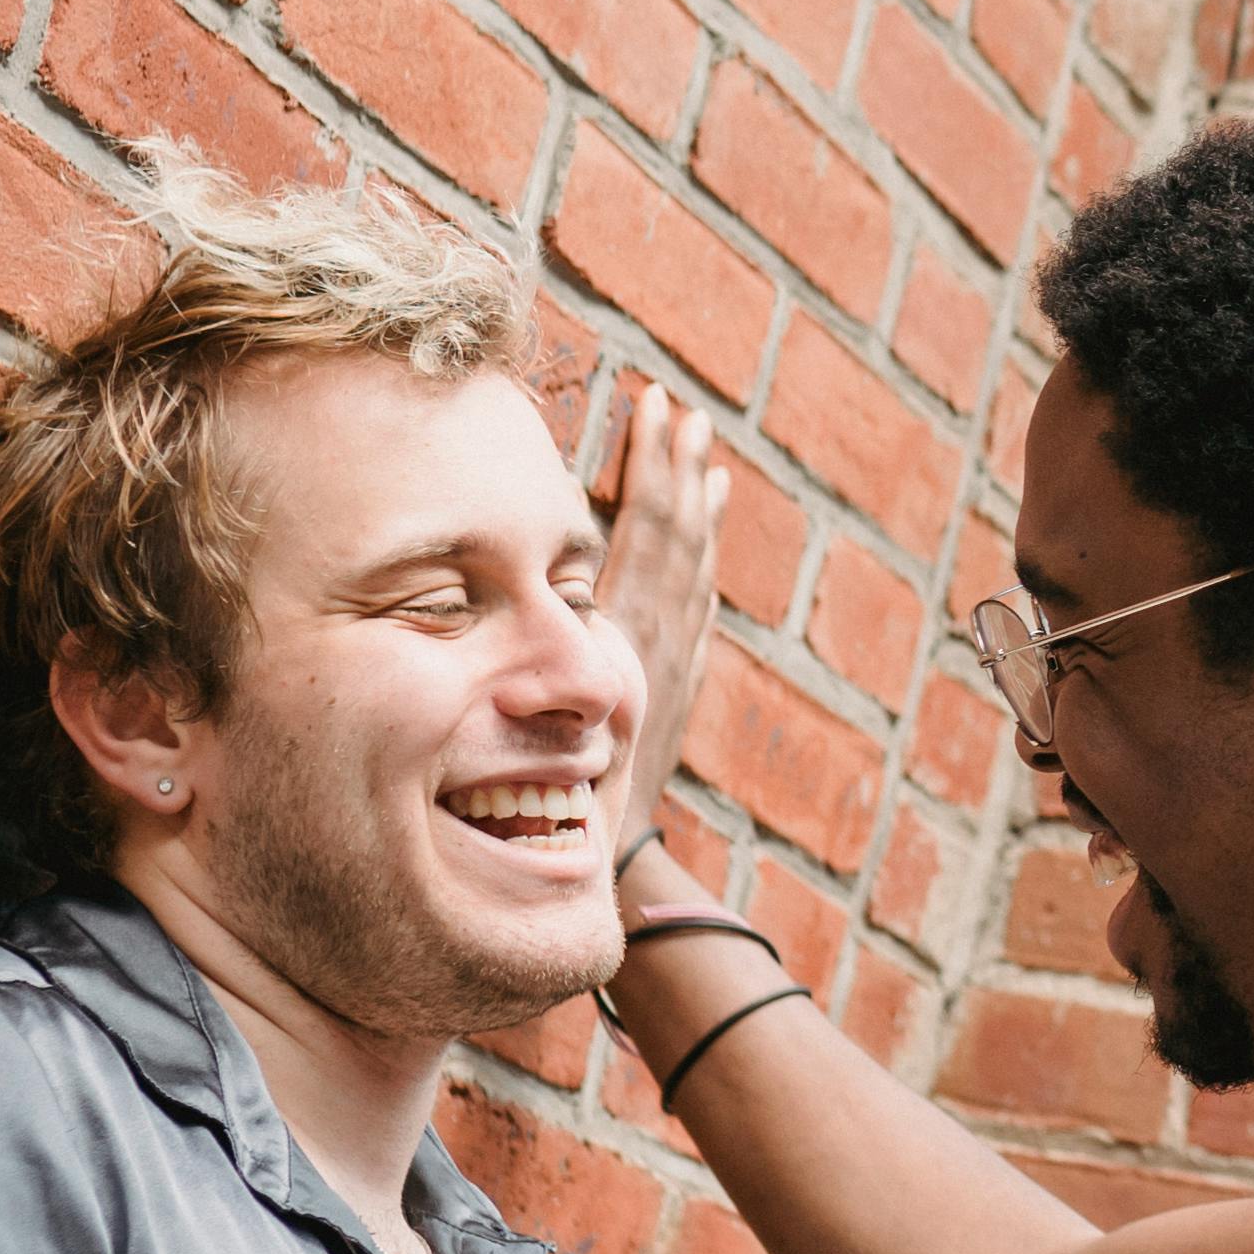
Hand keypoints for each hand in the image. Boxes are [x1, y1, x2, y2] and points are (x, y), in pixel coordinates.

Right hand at [585, 376, 727, 863]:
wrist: (609, 848)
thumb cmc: (554, 779)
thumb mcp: (543, 698)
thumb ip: (552, 642)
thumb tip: (552, 578)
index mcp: (624, 627)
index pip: (643, 526)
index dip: (650, 463)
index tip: (653, 405)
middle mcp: (659, 637)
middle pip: (676, 536)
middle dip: (680, 470)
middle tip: (688, 413)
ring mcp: (676, 662)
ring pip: (696, 569)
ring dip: (701, 512)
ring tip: (709, 462)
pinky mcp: (679, 686)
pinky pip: (699, 611)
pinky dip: (704, 568)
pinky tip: (706, 545)